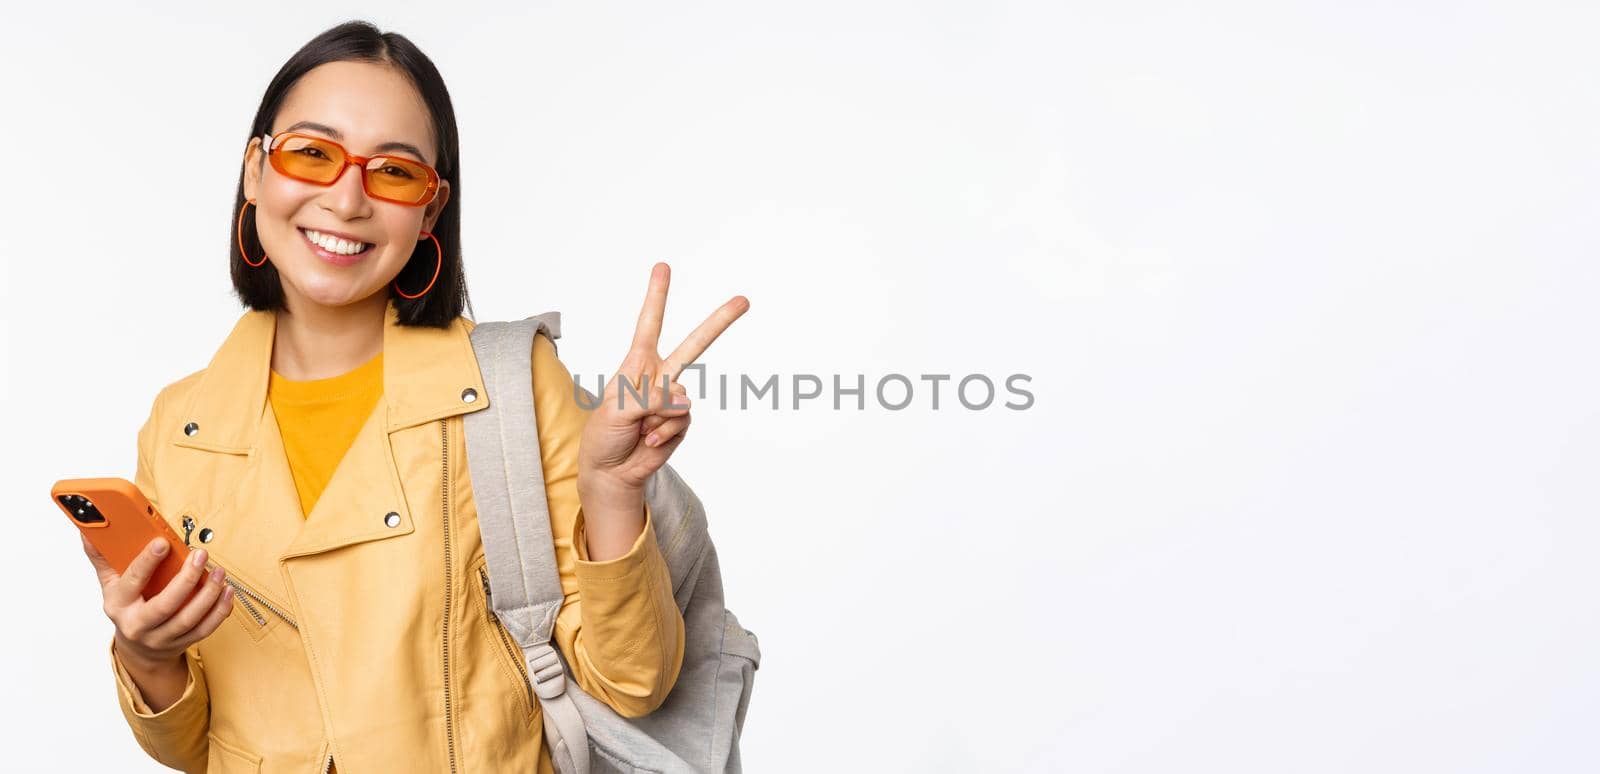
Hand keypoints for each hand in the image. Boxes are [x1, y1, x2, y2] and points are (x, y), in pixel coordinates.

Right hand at [83, 534, 233, 672]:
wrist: (138, 649)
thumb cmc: (127, 608)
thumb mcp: (110, 584)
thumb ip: (103, 558)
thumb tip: (89, 532)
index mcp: (119, 605)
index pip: (132, 582)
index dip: (147, 562)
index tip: (162, 542)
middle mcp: (138, 625)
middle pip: (165, 605)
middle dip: (186, 579)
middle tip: (201, 555)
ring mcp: (161, 637)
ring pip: (188, 619)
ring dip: (208, 595)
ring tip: (219, 572)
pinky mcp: (182, 643)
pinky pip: (205, 629)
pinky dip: (219, 611)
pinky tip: (227, 592)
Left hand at [577, 262, 747, 505]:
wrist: (612, 471)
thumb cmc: (604, 435)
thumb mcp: (614, 410)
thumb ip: (648, 398)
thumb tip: (684, 401)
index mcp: (636, 364)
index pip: (649, 325)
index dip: (657, 296)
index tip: (662, 267)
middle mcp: (659, 376)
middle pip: (694, 345)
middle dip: (719, 322)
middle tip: (744, 300)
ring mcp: (673, 400)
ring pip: (681, 398)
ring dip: (658, 418)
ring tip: (639, 429)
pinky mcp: (682, 422)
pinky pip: (682, 421)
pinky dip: (665, 434)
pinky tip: (649, 440)